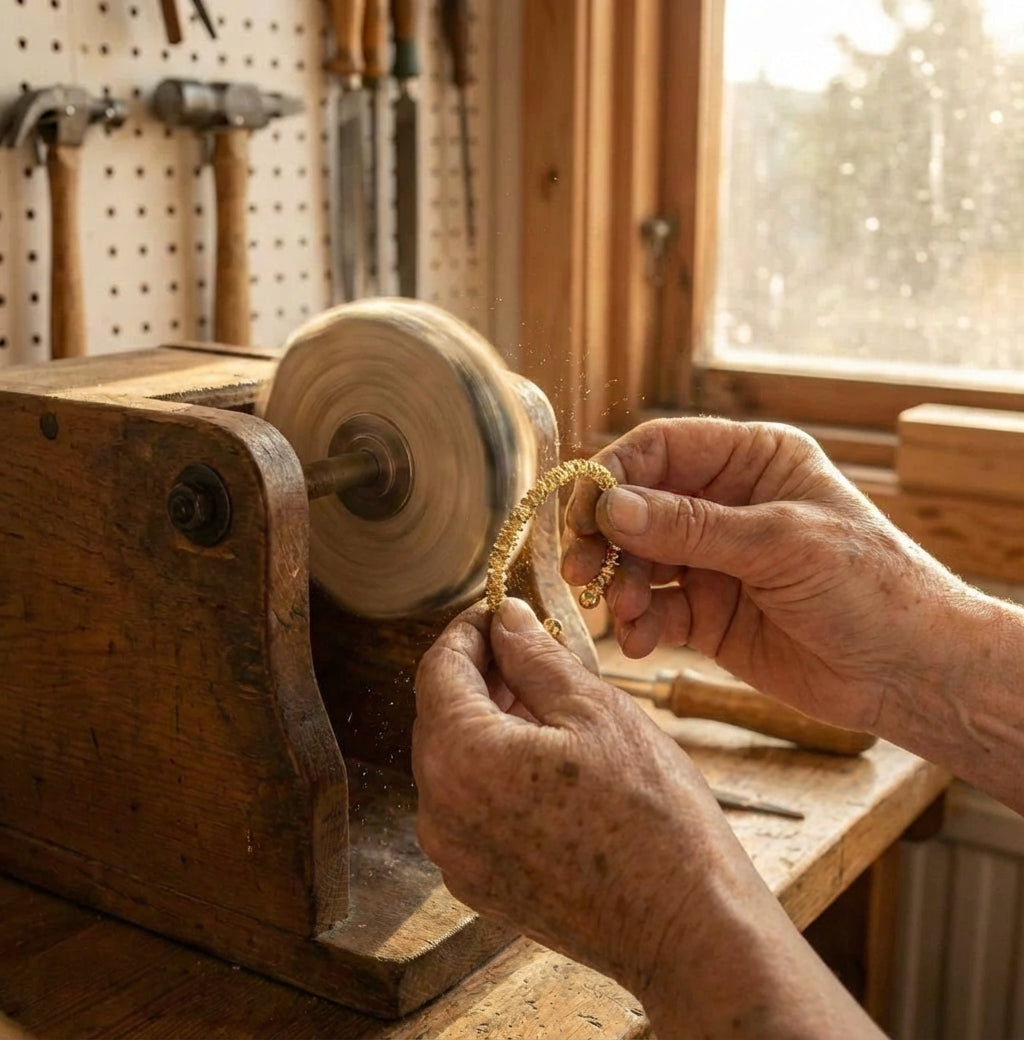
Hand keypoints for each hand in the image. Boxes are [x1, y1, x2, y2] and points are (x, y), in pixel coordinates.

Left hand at [413, 597, 748, 993]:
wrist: (686, 927)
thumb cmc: (651, 813)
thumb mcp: (595, 709)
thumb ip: (535, 656)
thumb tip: (506, 618)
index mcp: (460, 757)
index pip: (438, 668)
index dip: (468, 629)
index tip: (500, 610)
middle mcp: (438, 811)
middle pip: (439, 714)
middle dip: (481, 674)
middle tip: (533, 649)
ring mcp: (455, 855)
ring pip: (453, 760)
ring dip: (488, 721)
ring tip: (547, 701)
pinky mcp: (477, 883)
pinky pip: (468, 806)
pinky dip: (494, 770)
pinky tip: (544, 758)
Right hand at [562, 417, 968, 732]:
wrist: (910, 672)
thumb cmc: (870, 587)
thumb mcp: (781, 544)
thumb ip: (692, 527)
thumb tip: (612, 508)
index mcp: (752, 462)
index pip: (662, 449)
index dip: (616, 475)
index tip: (586, 512)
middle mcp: (725, 505)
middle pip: (638, 505)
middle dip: (605, 537)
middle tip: (581, 567)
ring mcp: (712, 561)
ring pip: (637, 560)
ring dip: (619, 584)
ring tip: (623, 611)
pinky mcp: (706, 613)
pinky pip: (653, 610)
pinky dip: (637, 624)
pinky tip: (639, 640)